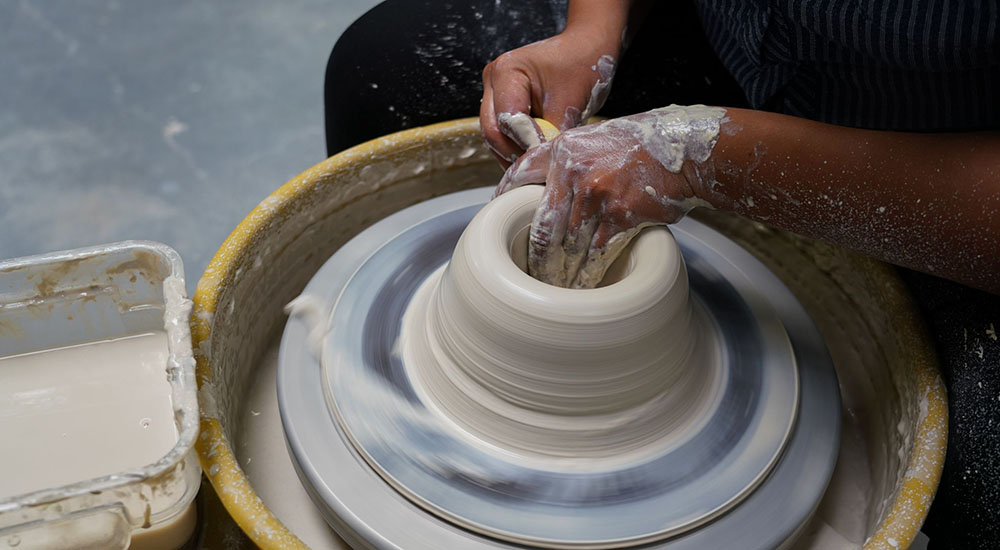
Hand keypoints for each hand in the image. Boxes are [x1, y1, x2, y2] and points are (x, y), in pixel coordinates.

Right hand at [480, 27, 619, 166]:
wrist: (583, 51)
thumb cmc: (580, 67)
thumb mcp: (570, 104)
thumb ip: (552, 136)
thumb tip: (545, 166)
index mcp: (506, 71)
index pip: (507, 121)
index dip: (526, 144)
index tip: (547, 159)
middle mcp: (492, 81)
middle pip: (492, 132)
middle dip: (515, 154)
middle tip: (540, 169)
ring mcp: (493, 92)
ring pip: (494, 137)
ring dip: (514, 154)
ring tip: (538, 166)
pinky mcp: (500, 104)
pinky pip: (502, 134)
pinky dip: (516, 148)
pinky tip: (534, 157)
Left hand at [496, 106, 727, 287]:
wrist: (685, 150)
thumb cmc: (642, 145)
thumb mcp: (595, 139)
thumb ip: (568, 161)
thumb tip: (542, 190)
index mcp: (563, 150)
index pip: (520, 175)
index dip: (504, 200)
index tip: (497, 220)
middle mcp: (574, 172)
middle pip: (542, 226)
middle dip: (536, 257)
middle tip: (530, 274)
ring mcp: (596, 196)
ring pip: (568, 246)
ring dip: (561, 272)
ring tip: (554, 288)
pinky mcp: (619, 217)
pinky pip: (596, 255)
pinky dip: (588, 274)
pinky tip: (582, 287)